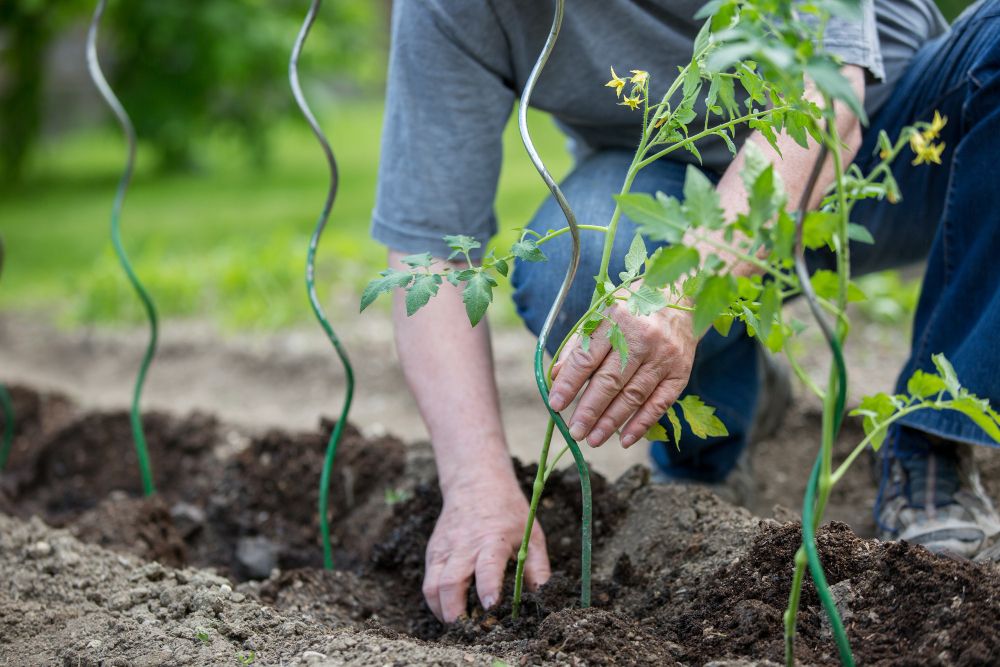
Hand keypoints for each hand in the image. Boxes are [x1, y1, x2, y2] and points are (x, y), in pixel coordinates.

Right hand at [423, 476, 549, 621]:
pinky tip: (449, 610)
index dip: (487, 587)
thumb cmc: (508, 511)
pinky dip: (435, 601)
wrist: (476, 484)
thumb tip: (543, 598)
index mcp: (492, 539)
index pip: (487, 565)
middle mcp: (464, 545)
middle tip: (466, 629)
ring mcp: (445, 549)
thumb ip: (538, 568)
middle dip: (455, 610)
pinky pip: (428, 582)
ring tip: (456, 625)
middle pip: (450, 582)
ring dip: (441, 610)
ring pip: (433, 585)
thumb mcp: (531, 534)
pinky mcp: (434, 552)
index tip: (490, 606)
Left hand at [548, 300, 695, 447]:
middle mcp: (642, 338)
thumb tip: (557, 376)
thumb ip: (579, 344)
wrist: (681, 302)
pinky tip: (625, 439)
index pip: (587, 357)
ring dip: (611, 422)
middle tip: (574, 432)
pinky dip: (642, 424)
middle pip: (610, 380)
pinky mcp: (680, 372)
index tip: (555, 404)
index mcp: (616, 319)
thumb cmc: (632, 311)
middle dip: (589, 410)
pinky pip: (659, 403)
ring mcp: (663, 357)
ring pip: (633, 395)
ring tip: (593, 439)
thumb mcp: (602, 315)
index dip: (570, 383)